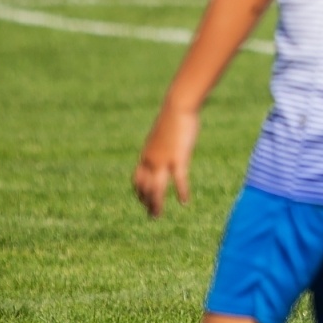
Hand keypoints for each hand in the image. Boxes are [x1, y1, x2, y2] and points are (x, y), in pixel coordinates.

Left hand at [133, 104, 197, 218]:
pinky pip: (178, 180)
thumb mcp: (164, 133)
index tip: (143, 201)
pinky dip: (181, 192)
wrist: (177, 107)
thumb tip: (168, 145)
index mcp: (146, 154)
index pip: (137, 179)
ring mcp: (163, 160)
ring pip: (155, 188)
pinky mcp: (178, 158)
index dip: (139, 192)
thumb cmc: (173, 117)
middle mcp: (151, 160)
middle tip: (151, 215)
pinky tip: (184, 201)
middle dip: (146, 202)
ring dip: (155, 204)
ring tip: (156, 215)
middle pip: (144, 187)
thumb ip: (164, 144)